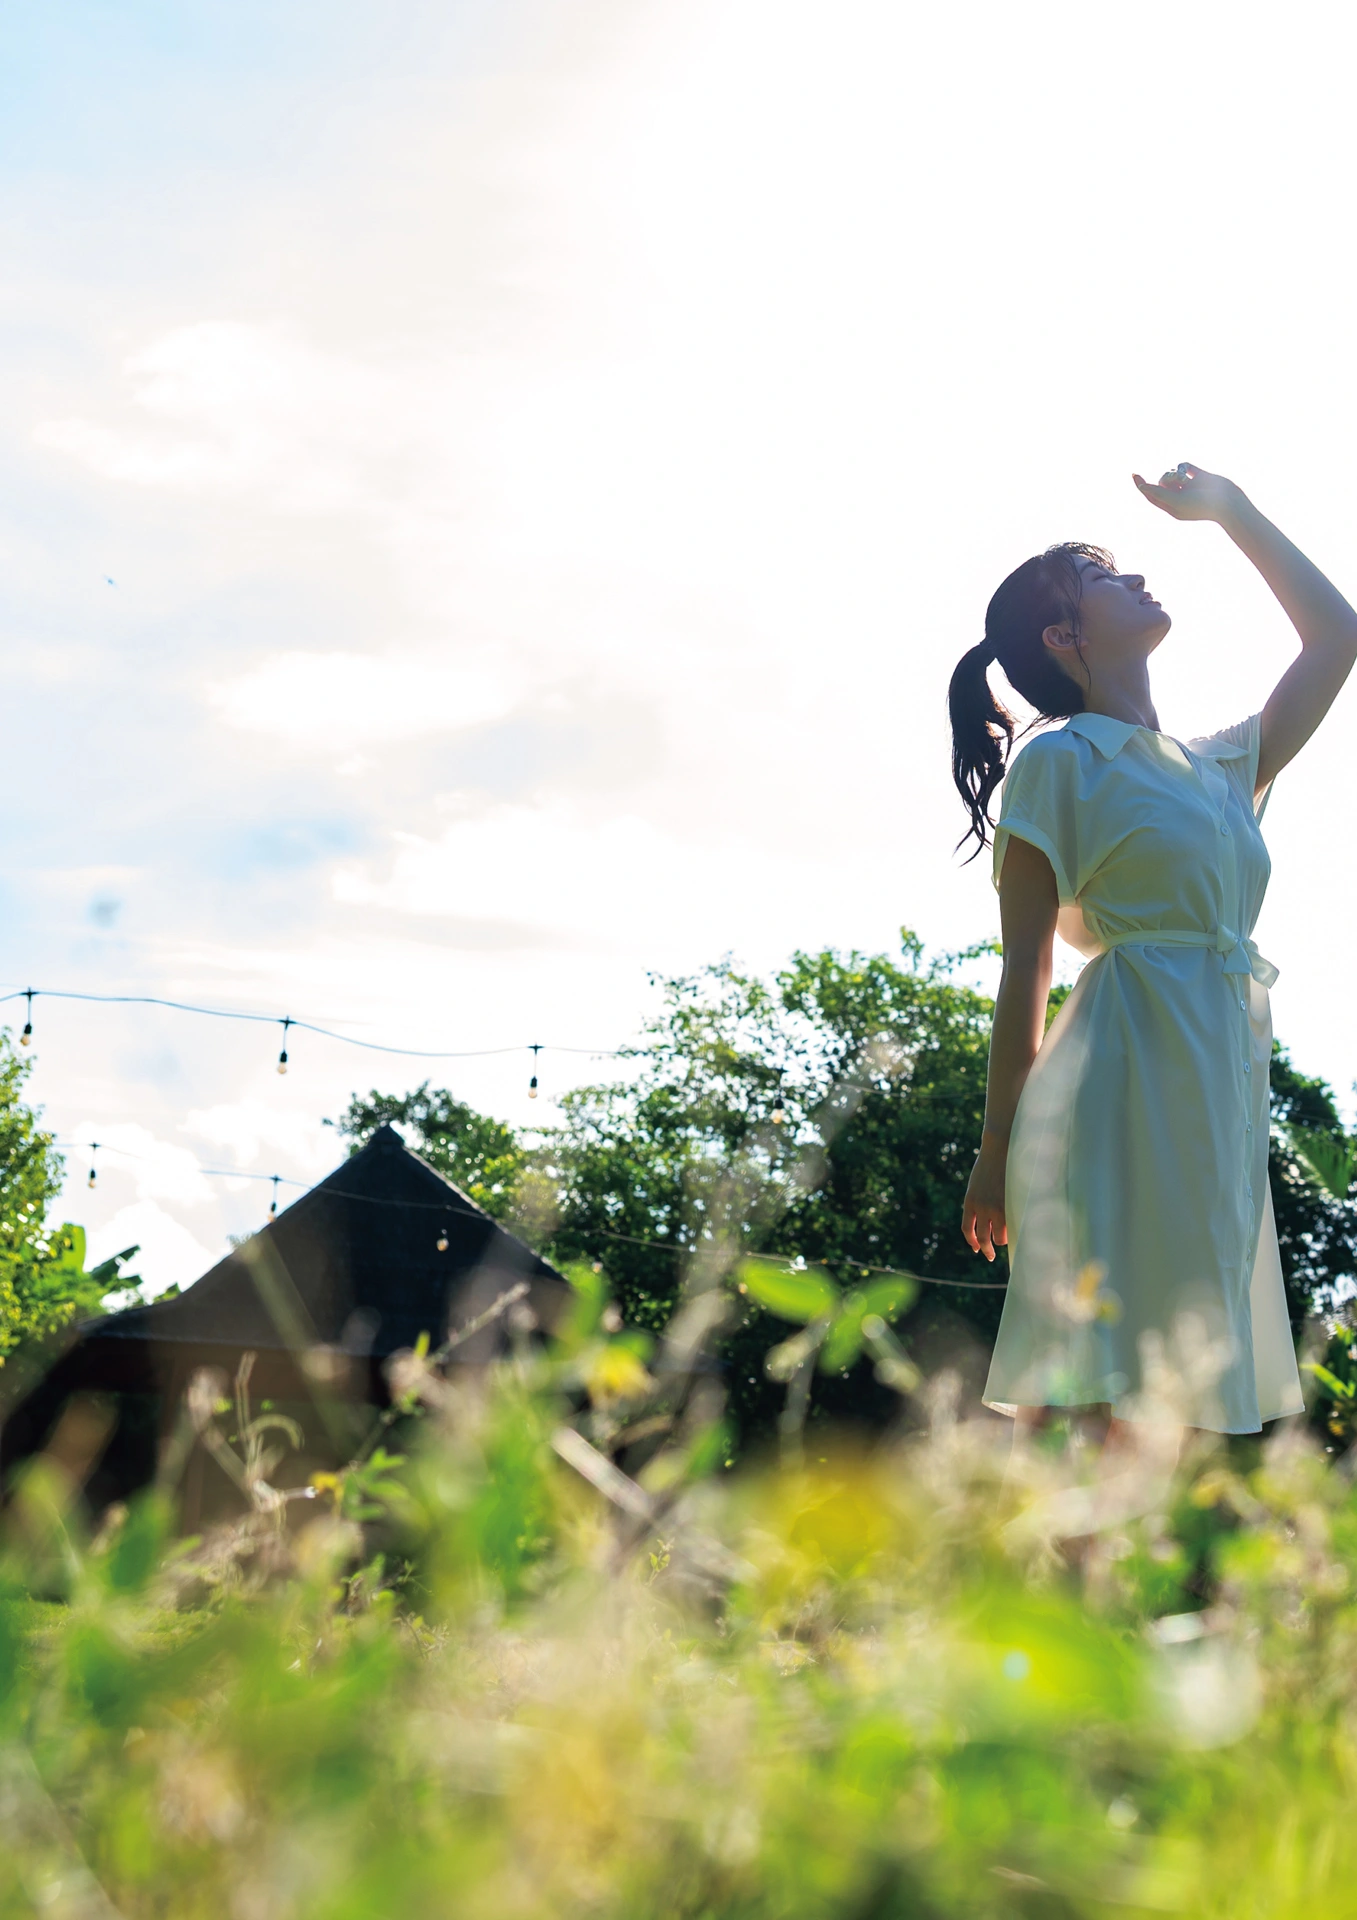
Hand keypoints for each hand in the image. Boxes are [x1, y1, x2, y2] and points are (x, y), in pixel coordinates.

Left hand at [961, 1135, 1008, 1261]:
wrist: (1000, 1148)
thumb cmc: (991, 1163)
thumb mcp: (978, 1183)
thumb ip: (979, 1199)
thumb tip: (987, 1217)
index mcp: (970, 1201)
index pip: (967, 1228)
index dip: (972, 1241)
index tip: (976, 1248)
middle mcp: (981, 1207)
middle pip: (982, 1238)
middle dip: (986, 1249)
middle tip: (990, 1256)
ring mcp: (997, 1207)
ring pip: (998, 1237)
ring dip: (1002, 1242)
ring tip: (1006, 1242)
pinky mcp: (1010, 1205)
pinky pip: (1011, 1227)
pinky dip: (1014, 1234)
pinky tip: (1018, 1236)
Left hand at [1133, 462, 1246, 527]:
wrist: (1228, 502)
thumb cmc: (1202, 506)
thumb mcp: (1177, 502)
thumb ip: (1159, 494)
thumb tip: (1142, 487)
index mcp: (1171, 507)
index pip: (1152, 496)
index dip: (1142, 485)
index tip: (1134, 474)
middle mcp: (1178, 496)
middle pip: (1161, 483)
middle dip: (1166, 480)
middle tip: (1179, 484)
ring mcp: (1188, 486)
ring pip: (1171, 473)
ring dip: (1174, 474)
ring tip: (1185, 481)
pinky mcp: (1197, 475)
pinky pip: (1182, 465)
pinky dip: (1182, 467)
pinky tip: (1187, 473)